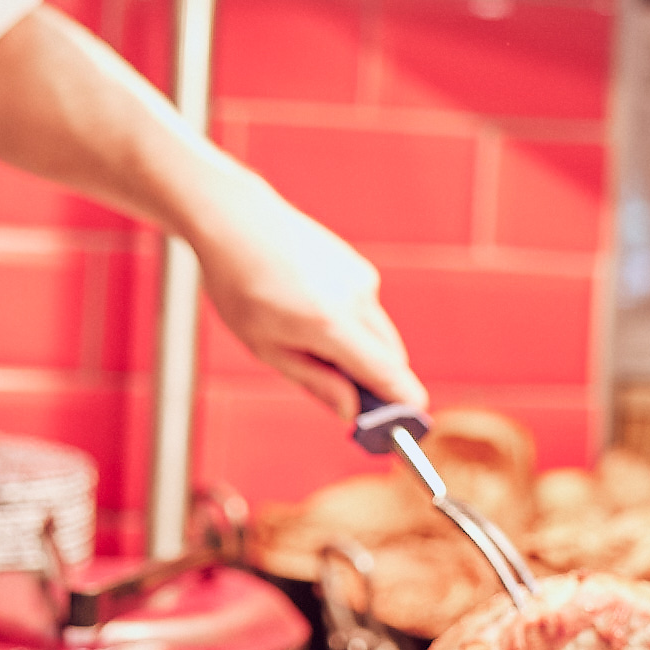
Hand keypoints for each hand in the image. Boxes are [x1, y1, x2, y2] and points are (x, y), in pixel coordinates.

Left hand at [190, 177, 426, 418]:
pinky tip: (315, 317)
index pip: (387, 372)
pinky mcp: (358, 266)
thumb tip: (350, 410)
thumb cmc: (242, 286)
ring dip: (364, 353)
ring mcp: (360, 279)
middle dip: (379, 384)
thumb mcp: (266, 347)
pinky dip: (354, 326)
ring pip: (380, 334)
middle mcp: (355, 298)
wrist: (238, 223)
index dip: (405, 403)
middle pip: (392, 357)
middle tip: (353, 403)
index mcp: (330, 324)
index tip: (412, 425)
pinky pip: (368, 311)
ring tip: (314, 347)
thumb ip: (315, 381)